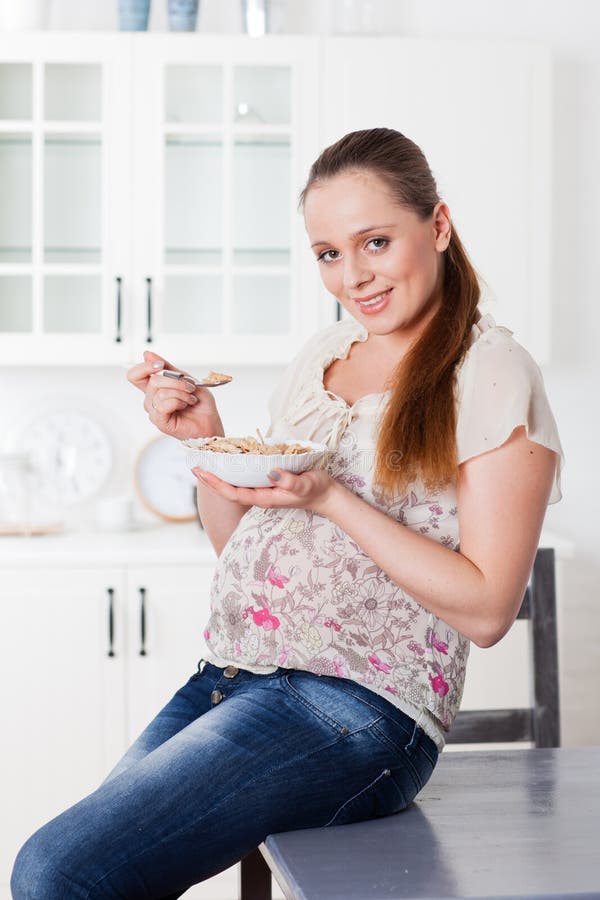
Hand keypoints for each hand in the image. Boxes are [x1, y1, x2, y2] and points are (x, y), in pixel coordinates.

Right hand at [127, 351, 224, 439]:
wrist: (210, 422)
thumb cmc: (200, 404)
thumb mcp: (186, 379)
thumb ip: (167, 368)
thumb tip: (147, 354)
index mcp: (155, 388)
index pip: (135, 375)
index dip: (144, 367)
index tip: (161, 365)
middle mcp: (151, 399)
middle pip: (152, 381)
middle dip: (176, 382)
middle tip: (191, 388)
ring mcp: (154, 411)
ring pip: (160, 392)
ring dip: (181, 393)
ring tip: (191, 399)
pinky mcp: (159, 421)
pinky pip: (162, 405)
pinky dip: (178, 402)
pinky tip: (185, 406)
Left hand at [192, 466, 339, 516]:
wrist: (325, 494)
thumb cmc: (315, 490)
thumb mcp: (305, 485)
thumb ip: (290, 481)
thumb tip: (272, 473)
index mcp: (263, 498)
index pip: (233, 493)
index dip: (215, 484)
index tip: (201, 472)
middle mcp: (258, 494)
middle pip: (228, 489)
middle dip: (210, 478)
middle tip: (193, 463)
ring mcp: (262, 488)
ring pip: (234, 482)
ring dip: (218, 472)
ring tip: (204, 459)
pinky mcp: (266, 481)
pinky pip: (244, 476)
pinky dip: (232, 467)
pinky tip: (226, 458)